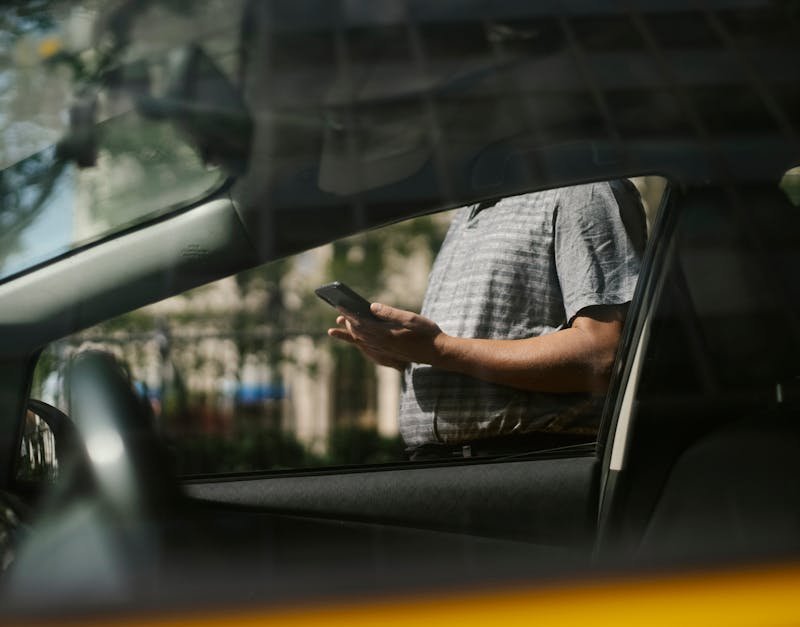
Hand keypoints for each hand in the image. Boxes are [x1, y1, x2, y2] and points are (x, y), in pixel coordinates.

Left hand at [328, 303, 445, 369]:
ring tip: (337, 328)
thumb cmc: (426, 332)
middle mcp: (381, 344)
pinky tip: (356, 340)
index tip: (339, 306)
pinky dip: (358, 343)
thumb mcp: (410, 318)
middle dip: (347, 322)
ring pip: (360, 342)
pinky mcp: (387, 355)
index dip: (348, 314)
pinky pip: (367, 349)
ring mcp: (384, 351)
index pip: (361, 322)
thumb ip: (390, 312)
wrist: (436, 352)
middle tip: (339, 313)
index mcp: (386, 333)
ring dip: (348, 334)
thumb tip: (371, 306)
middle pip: (358, 333)